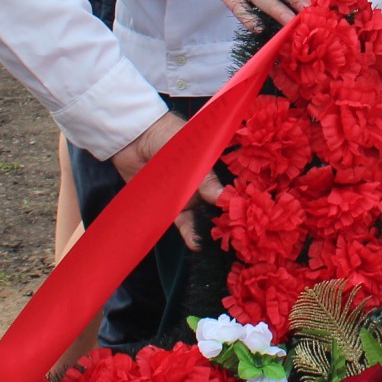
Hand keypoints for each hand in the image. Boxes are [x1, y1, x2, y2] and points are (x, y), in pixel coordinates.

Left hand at [111, 113, 225, 251]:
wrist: (133, 138)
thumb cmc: (168, 136)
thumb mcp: (192, 153)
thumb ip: (205, 177)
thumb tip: (222, 198)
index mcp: (212, 166)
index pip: (229, 186)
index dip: (238, 201)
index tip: (248, 217)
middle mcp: (201, 183)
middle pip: (216, 206)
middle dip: (225, 221)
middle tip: (235, 238)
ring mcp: (185, 195)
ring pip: (200, 217)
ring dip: (207, 230)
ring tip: (216, 245)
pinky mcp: (168, 205)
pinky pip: (181, 221)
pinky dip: (189, 232)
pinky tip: (197, 243)